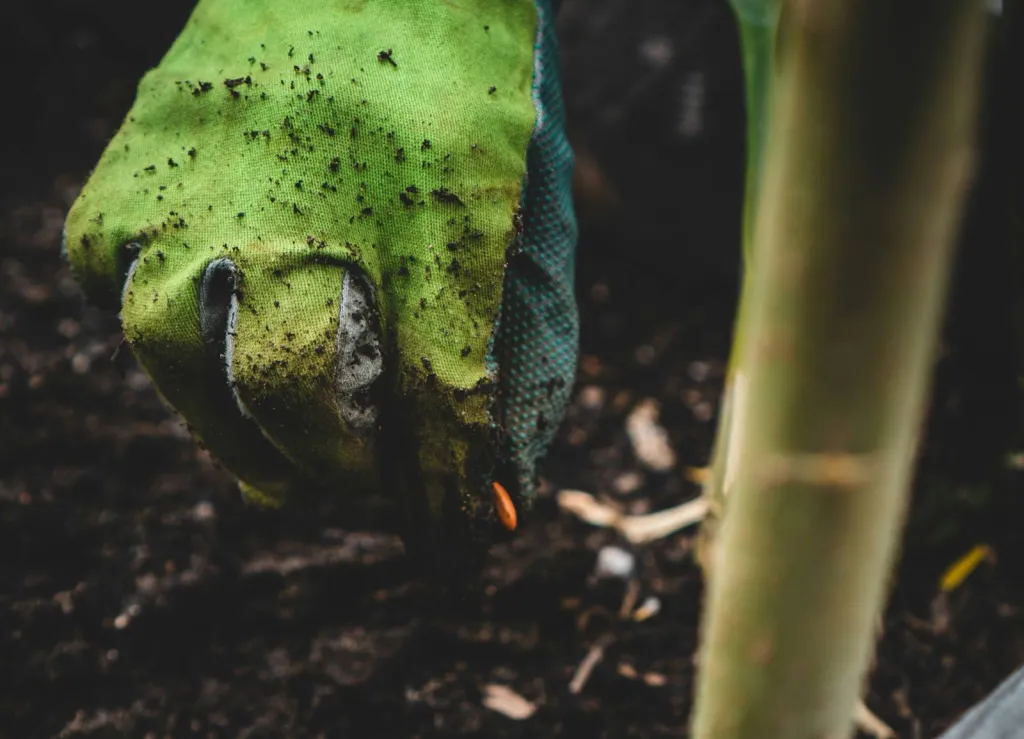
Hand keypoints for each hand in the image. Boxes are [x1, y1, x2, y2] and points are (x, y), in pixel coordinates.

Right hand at [62, 0, 577, 568]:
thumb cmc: (454, 86)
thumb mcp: (511, 202)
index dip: (452, 490)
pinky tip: (200, 348)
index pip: (446, 395)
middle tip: (360, 490)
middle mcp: (304, 196)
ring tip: (278, 467)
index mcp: (436, 206)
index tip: (459, 542)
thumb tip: (505, 475)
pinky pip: (105, 275)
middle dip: (336, 470)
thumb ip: (515, 334)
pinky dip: (151, 332)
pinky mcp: (136, 159)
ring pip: (180, 350)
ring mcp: (200, 177)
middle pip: (297, 389)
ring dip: (231, 432)